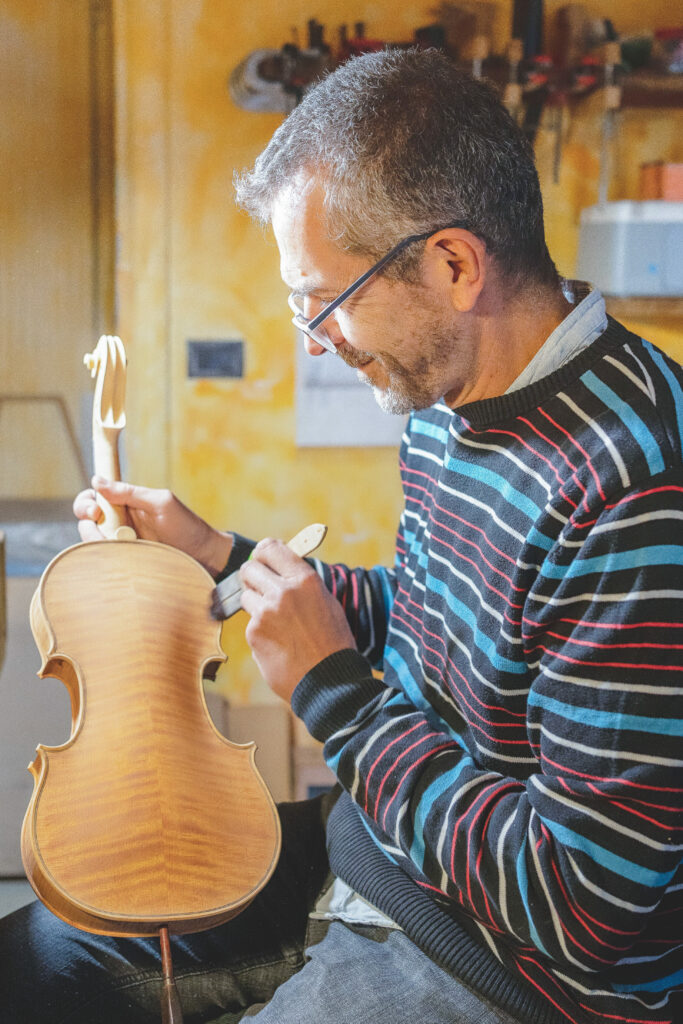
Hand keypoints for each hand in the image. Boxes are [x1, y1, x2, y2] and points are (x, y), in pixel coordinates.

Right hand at [72, 476, 232, 576]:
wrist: (205, 557)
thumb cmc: (186, 526)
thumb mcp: (160, 503)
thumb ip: (130, 493)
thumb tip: (97, 480)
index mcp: (126, 504)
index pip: (94, 499)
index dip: (86, 502)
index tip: (95, 510)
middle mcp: (119, 524)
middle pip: (87, 522)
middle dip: (87, 524)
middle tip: (100, 528)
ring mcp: (122, 546)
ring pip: (92, 545)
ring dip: (97, 543)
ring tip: (120, 544)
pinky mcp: (126, 564)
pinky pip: (106, 563)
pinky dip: (106, 561)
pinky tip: (119, 559)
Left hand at [240, 538, 355, 701]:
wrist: (329, 681)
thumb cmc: (333, 642)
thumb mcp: (326, 602)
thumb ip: (302, 583)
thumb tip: (281, 569)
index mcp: (305, 580)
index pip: (270, 548)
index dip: (263, 553)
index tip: (264, 559)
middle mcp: (283, 592)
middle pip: (249, 568)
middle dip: (253, 577)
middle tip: (261, 586)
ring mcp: (265, 613)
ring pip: (246, 596)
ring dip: (256, 604)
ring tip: (277, 621)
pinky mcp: (254, 634)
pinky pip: (250, 623)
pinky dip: (260, 631)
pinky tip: (279, 643)